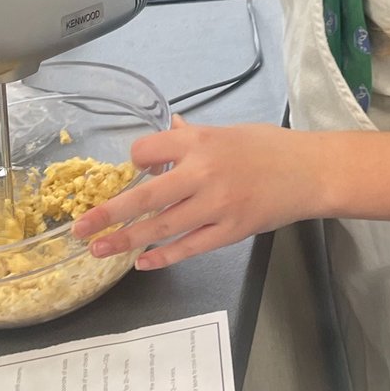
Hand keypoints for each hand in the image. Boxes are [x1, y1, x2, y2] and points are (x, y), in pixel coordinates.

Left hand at [72, 116, 323, 269]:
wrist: (310, 171)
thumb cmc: (269, 147)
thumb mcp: (228, 131)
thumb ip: (194, 136)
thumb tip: (170, 128)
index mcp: (200, 141)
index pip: (146, 151)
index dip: (135, 162)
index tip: (134, 170)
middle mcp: (203, 172)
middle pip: (145, 196)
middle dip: (108, 213)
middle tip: (78, 228)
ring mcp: (216, 205)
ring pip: (161, 227)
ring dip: (126, 240)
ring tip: (98, 250)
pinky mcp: (230, 231)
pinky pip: (189, 247)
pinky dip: (163, 256)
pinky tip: (142, 262)